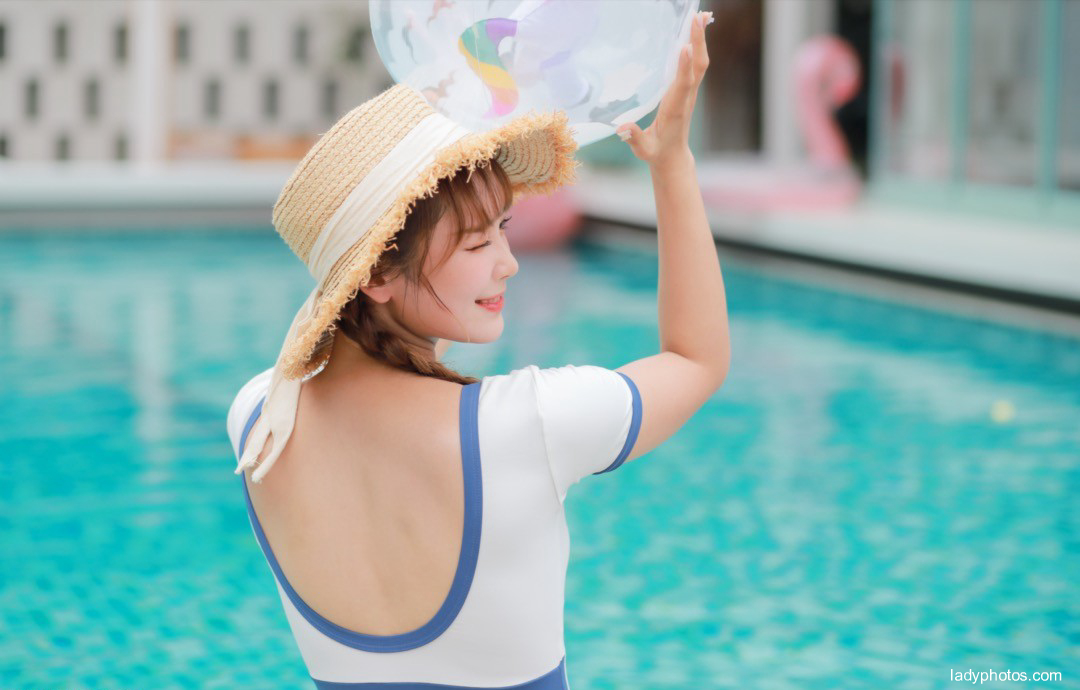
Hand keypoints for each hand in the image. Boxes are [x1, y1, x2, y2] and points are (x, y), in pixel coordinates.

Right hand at [616, 10, 711, 167]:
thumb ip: (634, 138)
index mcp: (676, 110)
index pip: (683, 85)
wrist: (672, 156)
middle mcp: (686, 97)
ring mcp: (689, 91)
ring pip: (700, 62)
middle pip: (698, 66)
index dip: (684, 67)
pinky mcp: (688, 88)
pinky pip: (696, 64)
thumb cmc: (656, 151)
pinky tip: (695, 31)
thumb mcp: (643, 149)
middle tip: (699, 16)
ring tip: (702, 15)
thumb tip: (621, 129)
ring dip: (701, 38)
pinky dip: (698, 45)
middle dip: (699, 41)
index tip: (685, 46)